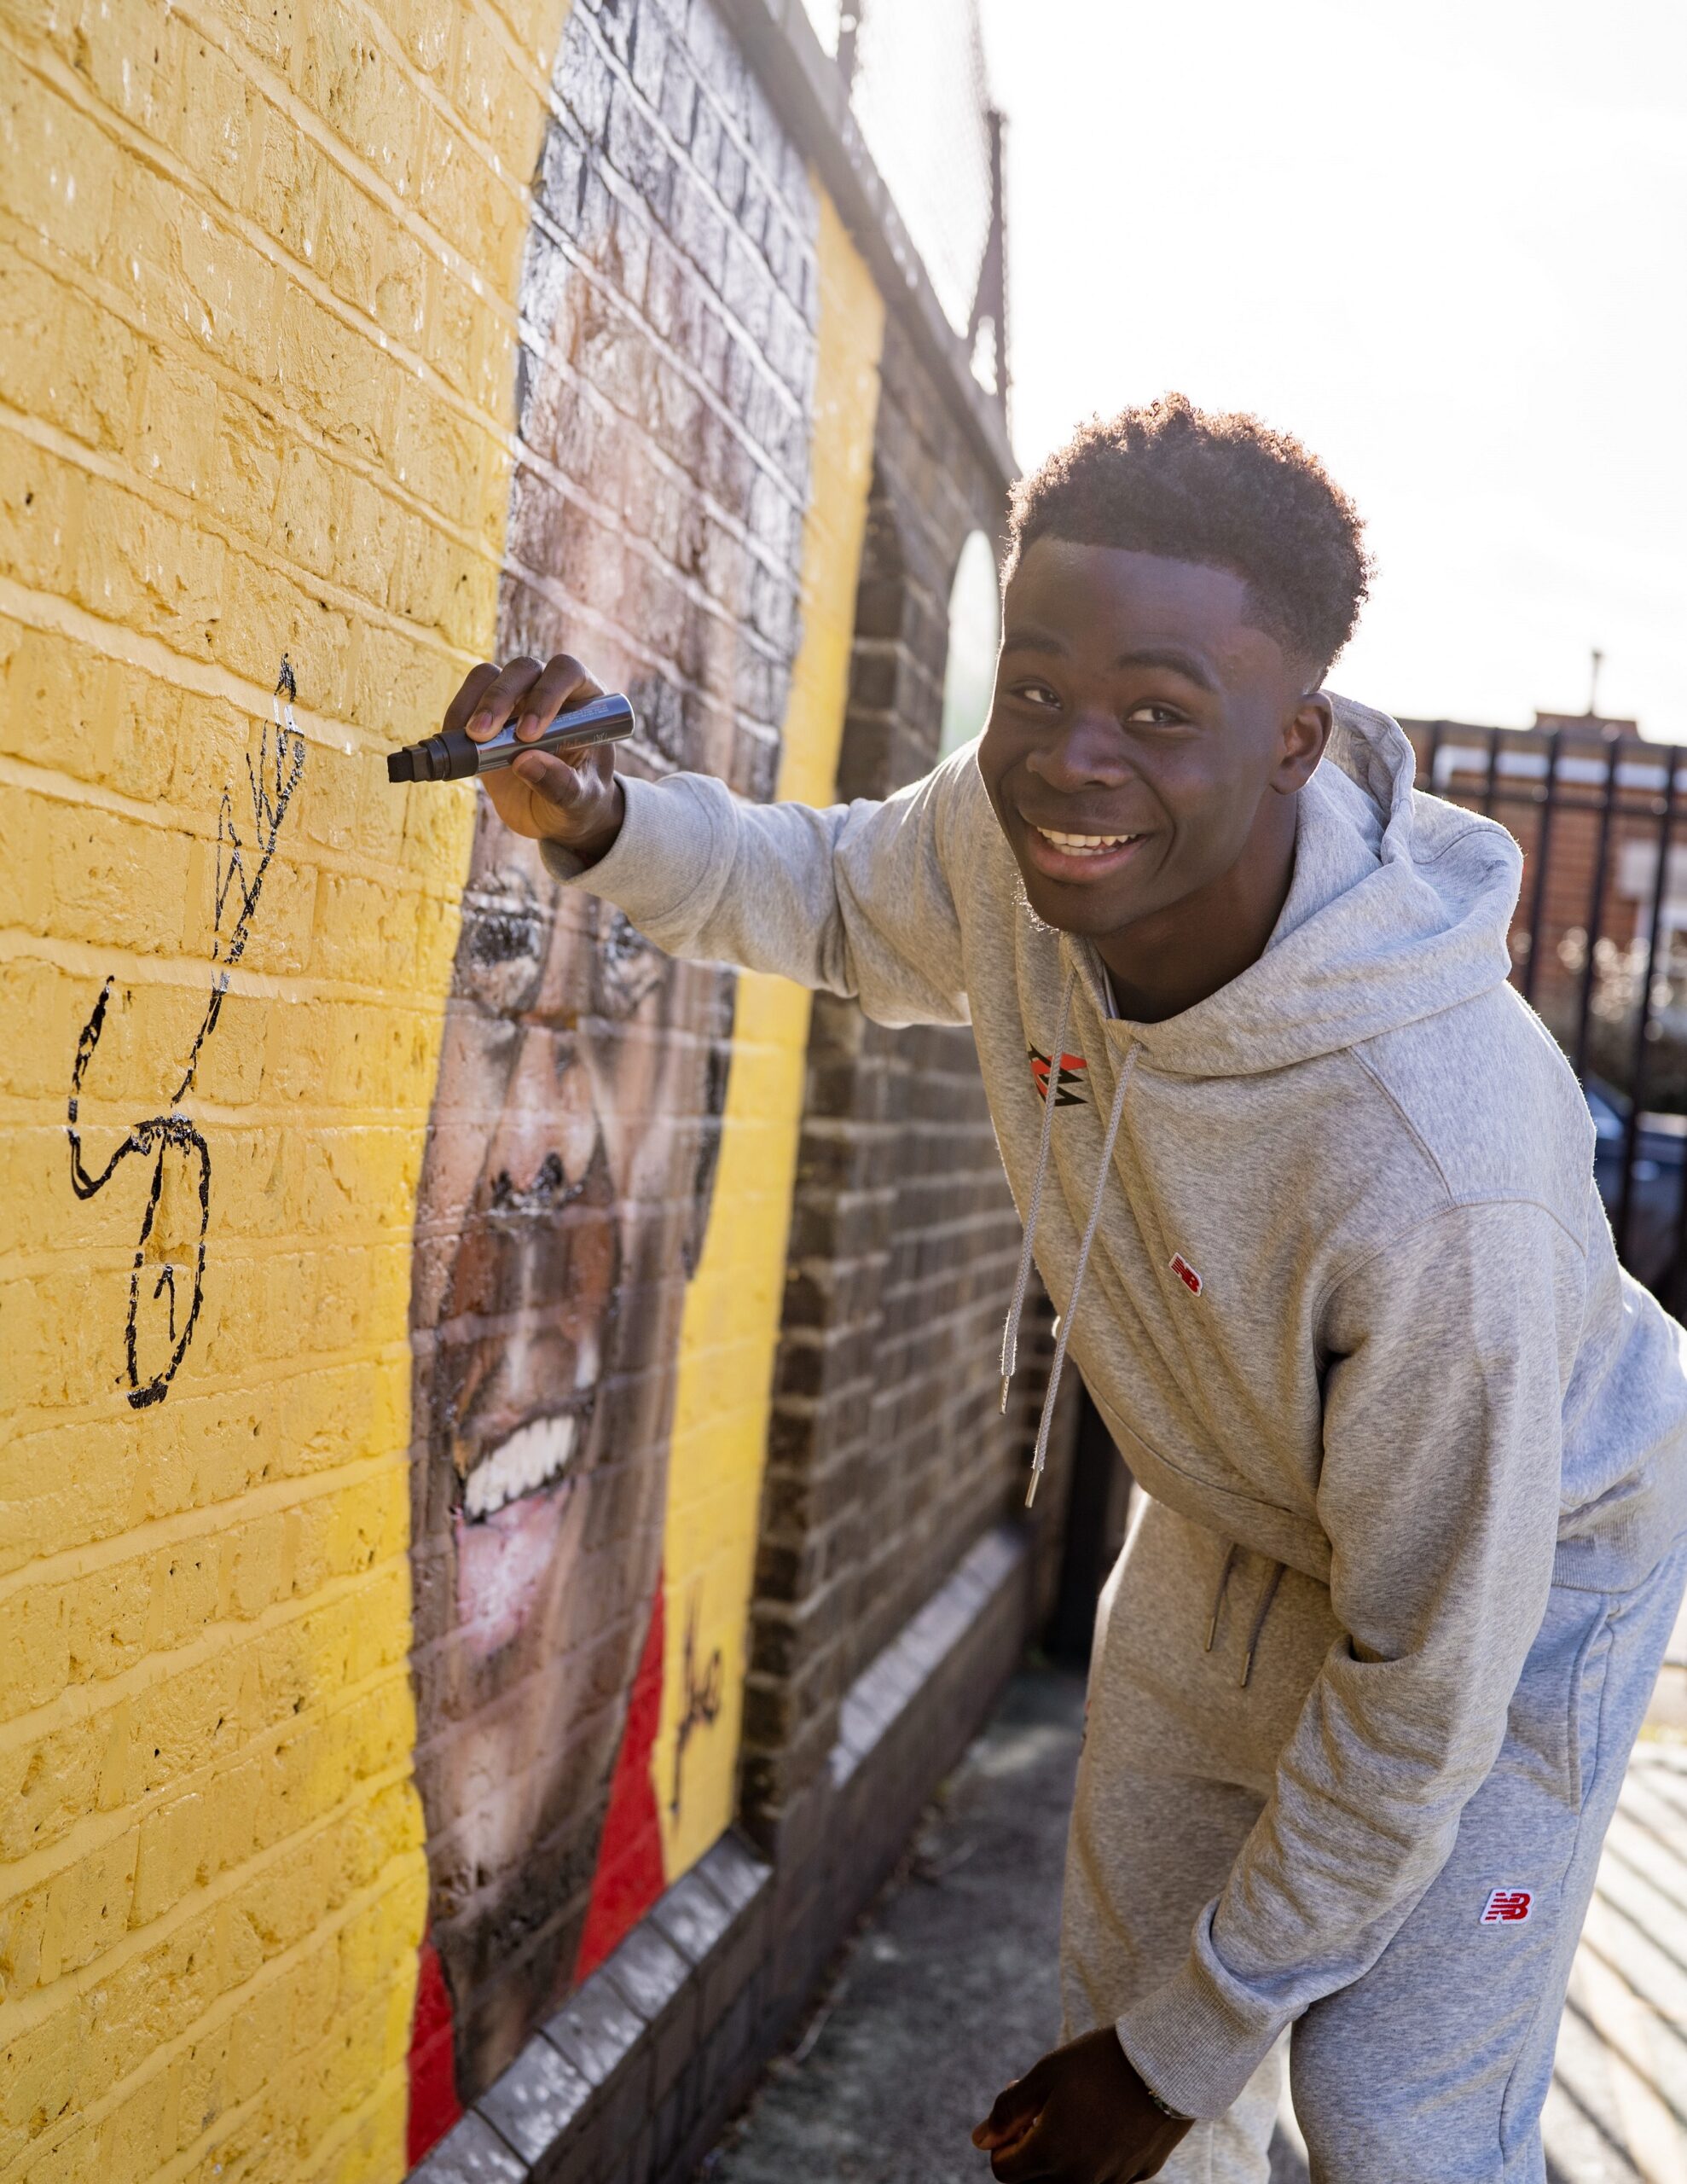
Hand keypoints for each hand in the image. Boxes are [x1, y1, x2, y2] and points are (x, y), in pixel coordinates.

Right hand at [443, 653, 625, 859]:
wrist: (556, 814)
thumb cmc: (579, 802)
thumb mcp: (579, 803)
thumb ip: (562, 786)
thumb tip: (526, 762)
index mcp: (586, 701)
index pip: (567, 673)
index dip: (546, 694)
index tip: (527, 734)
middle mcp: (551, 689)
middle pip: (523, 670)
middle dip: (500, 698)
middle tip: (483, 736)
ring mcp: (517, 697)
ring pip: (490, 675)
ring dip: (476, 703)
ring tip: (470, 739)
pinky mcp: (489, 712)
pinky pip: (468, 696)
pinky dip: (457, 714)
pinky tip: (456, 741)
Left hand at [972, 2028, 1192, 2182]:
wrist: (1166, 2064)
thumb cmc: (1099, 2064)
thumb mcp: (1045, 2075)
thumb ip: (1007, 2110)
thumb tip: (979, 2139)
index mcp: (1052, 2156)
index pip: (1003, 2172)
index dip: (1002, 2142)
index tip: (1018, 2114)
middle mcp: (1081, 2180)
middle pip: (1034, 2182)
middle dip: (1028, 2150)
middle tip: (1040, 2109)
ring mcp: (1112, 2181)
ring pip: (1069, 2180)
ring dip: (1060, 2153)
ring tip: (1071, 2110)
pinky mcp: (1138, 2176)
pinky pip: (1103, 2175)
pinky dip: (1092, 2155)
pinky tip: (1103, 2119)